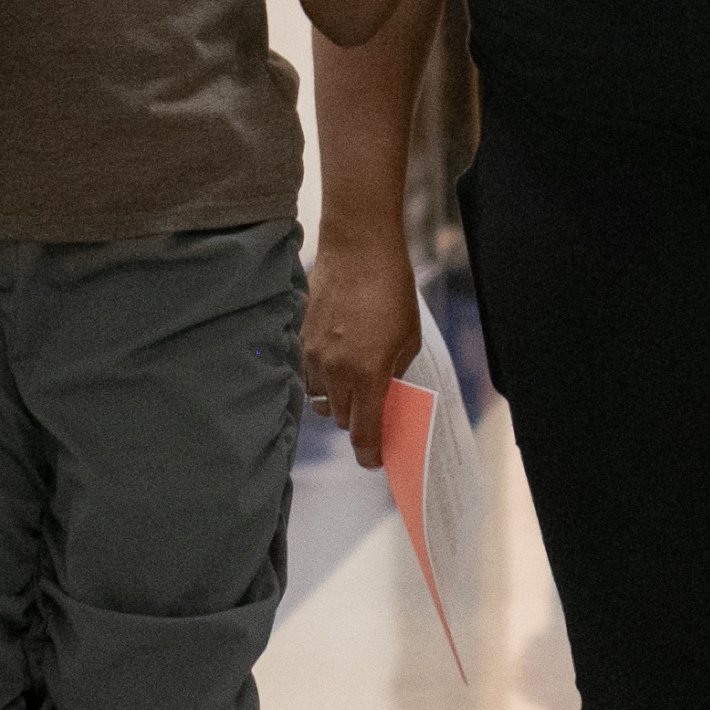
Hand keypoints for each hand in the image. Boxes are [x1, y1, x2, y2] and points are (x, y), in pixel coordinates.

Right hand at [305, 242, 420, 442]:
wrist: (358, 249)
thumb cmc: (391, 290)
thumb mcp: (407, 339)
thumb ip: (394, 374)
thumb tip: (386, 397)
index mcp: (367, 375)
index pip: (363, 431)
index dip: (369, 452)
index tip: (374, 460)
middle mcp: (336, 371)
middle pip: (342, 419)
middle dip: (358, 422)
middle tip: (374, 413)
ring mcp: (314, 356)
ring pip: (322, 400)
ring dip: (339, 401)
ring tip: (355, 385)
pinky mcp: (302, 340)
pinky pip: (310, 376)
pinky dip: (324, 380)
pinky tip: (339, 363)